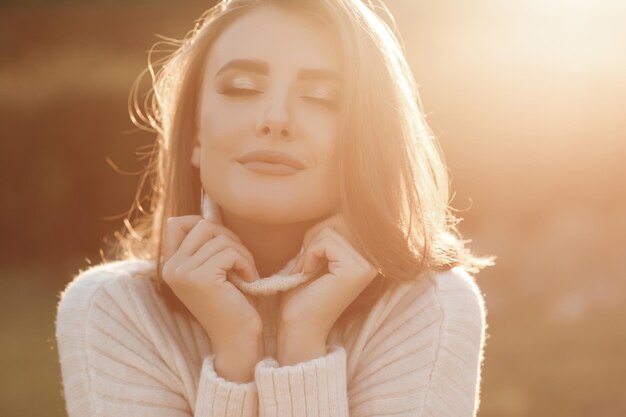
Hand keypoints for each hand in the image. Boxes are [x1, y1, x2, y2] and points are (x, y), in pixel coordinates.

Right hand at [162, 215, 263, 363]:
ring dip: (241, 252)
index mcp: (170, 265)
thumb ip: (207, 244)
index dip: (202, 223)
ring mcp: (182, 273)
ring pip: (218, 238)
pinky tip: (249, 279)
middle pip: (201, 225)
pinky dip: (245, 262)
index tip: (225, 243)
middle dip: (229, 238)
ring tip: (247, 272)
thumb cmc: (233, 301)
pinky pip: (228, 252)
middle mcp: (170, 268)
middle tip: (242, 261)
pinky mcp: (199, 278)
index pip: (176, 223)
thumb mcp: (215, 268)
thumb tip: (211, 207)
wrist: (238, 338)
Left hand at [279, 213, 378, 344]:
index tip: (308, 260)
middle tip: (304, 264)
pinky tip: (307, 273)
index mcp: (368, 254)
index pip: (343, 219)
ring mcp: (369, 265)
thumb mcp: (316, 253)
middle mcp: (375, 259)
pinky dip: (309, 255)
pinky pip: (326, 241)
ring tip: (305, 270)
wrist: (297, 325)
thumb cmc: (303, 292)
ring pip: (331, 230)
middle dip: (313, 238)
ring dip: (309, 249)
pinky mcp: (357, 270)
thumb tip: (324, 197)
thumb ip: (327, 231)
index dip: (318, 234)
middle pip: (339, 220)